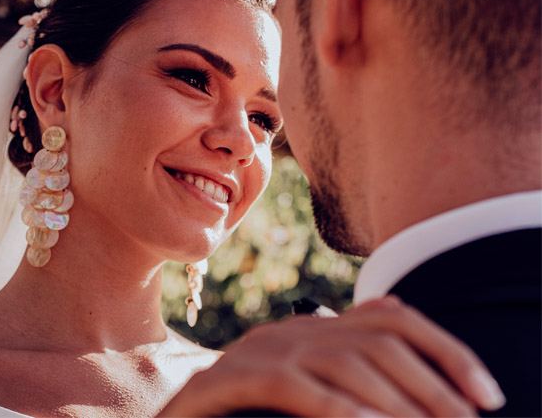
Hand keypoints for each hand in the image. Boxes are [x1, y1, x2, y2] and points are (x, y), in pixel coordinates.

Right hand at [158, 296, 504, 416]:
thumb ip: (343, 354)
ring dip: (396, 402)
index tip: (487, 395)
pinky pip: (292, 387)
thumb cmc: (243, 412)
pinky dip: (337, 410)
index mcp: (309, 329)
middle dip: (432, 385)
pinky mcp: (227, 381)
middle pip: (376, 341)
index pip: (392, 321)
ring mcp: (255, 352)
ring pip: (341, 363)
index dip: (446, 350)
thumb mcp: (302, 383)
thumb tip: (396, 307)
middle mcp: (286, 331)